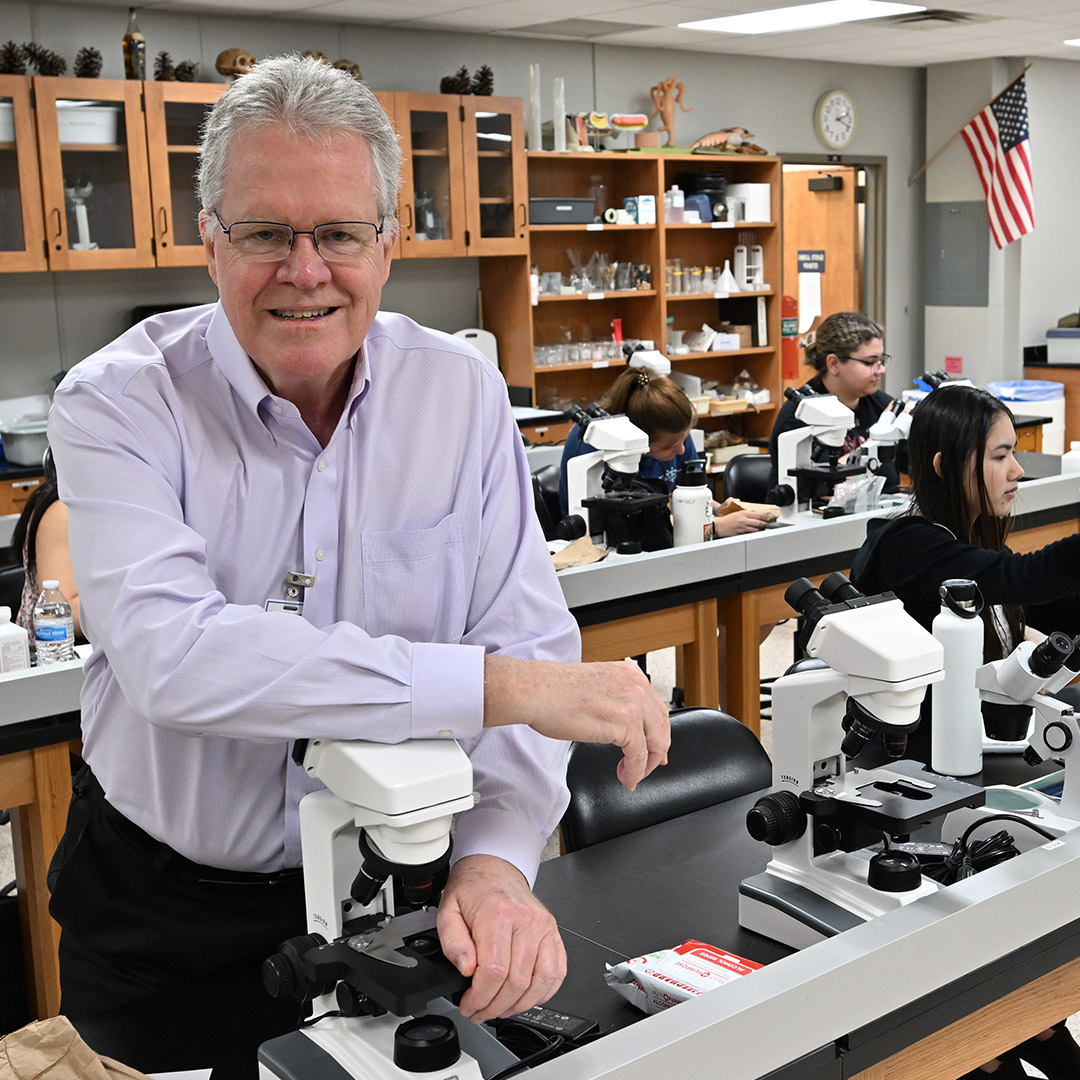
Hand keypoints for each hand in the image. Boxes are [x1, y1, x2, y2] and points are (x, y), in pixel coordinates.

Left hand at [437, 855, 565, 1023]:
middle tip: (480, 1012)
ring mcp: (543, 927)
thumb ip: (452, 942)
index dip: (480, 997)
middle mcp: (526, 920)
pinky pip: (557, 972)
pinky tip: (525, 998)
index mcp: (498, 913)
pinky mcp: (553, 932)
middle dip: (495, 1006)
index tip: (469, 1004)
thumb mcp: (448, 911)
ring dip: (519, 1006)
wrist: (494, 868)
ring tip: (500, 1009)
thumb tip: (466, 969)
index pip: (494, 971)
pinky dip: (544, 992)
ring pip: (539, 982)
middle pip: (516, 981)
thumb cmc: (472, 890)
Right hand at [484, 656, 669, 789]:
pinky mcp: (624, 723)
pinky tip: (625, 777)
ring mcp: (633, 704)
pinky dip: (634, 772)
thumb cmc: (553, 689)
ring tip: (630, 776)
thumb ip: (616, 698)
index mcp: (630, 674)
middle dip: (654, 752)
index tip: (654, 749)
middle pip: (661, 727)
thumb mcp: (596, 685)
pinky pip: (638, 756)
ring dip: (643, 766)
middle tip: (646, 767)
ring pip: (654, 743)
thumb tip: (623, 723)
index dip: (658, 733)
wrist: (535, 691)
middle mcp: (636, 685)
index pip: (656, 708)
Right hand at [714, 509, 767, 535]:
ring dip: (759, 529)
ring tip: (762, 529)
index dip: (762, 516)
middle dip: (764, 524)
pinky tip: (754, 533)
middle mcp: (744, 520)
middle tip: (766, 525)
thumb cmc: (725, 519)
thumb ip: (744, 512)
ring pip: (755, 529)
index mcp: (743, 513)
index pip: (757, 514)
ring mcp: (742, 527)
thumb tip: (752, 513)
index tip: (765, 517)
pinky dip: (753, 533)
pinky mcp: (740, 533)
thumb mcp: (735, 512)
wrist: (718, 525)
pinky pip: (749, 534)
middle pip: (758, 522)